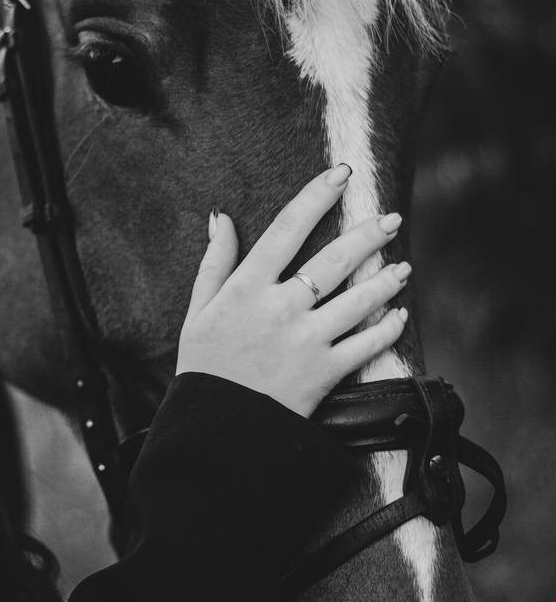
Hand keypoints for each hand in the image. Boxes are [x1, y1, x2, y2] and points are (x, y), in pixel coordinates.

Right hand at [176, 165, 409, 417]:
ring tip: (402, 267)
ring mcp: (306, 339)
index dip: (317, 195)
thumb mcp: (199, 309)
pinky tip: (399, 315)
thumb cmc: (205, 366)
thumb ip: (215, 262)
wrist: (216, 427)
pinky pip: (366, 344)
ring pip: (358, 299)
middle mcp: (281, 306)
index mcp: (248, 286)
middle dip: (368, 233)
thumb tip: (220, 217)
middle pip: (334, 258)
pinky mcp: (325, 371)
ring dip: (386, 280)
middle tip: (391, 218)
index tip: (341, 173)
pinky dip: (387, 328)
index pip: (287, 227)